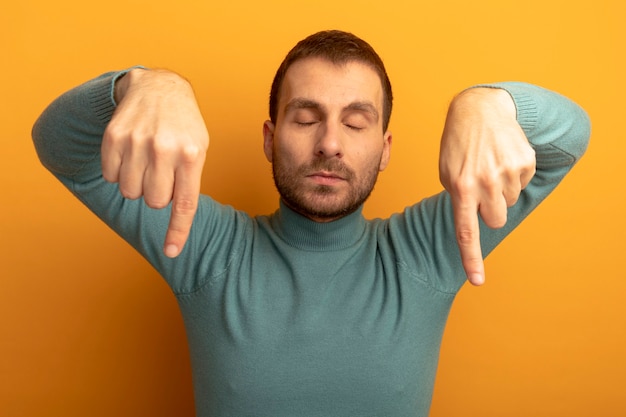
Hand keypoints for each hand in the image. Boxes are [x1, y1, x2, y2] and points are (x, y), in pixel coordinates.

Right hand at [101, 68, 208, 257]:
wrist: (159, 87)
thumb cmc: (183, 126)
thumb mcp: (199, 148)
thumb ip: (190, 181)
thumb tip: (176, 218)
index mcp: (192, 155)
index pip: (184, 204)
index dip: (177, 231)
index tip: (172, 252)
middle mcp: (164, 149)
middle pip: (154, 202)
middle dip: (157, 195)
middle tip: (161, 174)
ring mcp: (137, 141)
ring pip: (130, 193)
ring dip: (136, 185)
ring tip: (146, 163)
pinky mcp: (114, 136)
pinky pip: (110, 176)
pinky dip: (118, 172)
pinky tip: (130, 153)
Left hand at [439, 87, 535, 284]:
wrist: (479, 109)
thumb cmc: (458, 145)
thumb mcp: (447, 171)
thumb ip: (459, 198)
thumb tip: (476, 220)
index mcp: (460, 187)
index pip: (466, 230)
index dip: (471, 257)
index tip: (477, 280)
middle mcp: (484, 182)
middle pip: (497, 219)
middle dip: (491, 210)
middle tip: (482, 187)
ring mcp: (507, 171)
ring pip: (511, 201)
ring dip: (502, 188)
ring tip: (490, 164)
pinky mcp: (525, 161)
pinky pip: (523, 182)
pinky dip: (515, 173)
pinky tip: (502, 155)